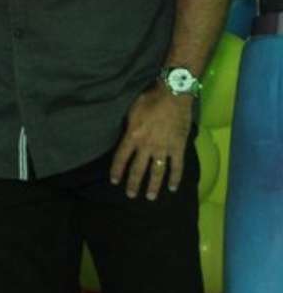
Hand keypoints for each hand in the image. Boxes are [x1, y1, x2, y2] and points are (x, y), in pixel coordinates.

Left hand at [109, 85, 192, 199]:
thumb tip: (126, 137)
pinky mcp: (178, 148)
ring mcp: (163, 149)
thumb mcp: (131, 112)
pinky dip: (175, 178)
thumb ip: (128, 127)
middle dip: (133, 184)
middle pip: (138, 169)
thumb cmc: (150, 99)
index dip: (116, 171)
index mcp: (132, 136)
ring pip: (157, 172)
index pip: (121, 158)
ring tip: (150, 197)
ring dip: (153, 186)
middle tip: (131, 196)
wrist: (173, 95)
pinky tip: (173, 188)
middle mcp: (146, 146)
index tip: (114, 181)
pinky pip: (177, 167)